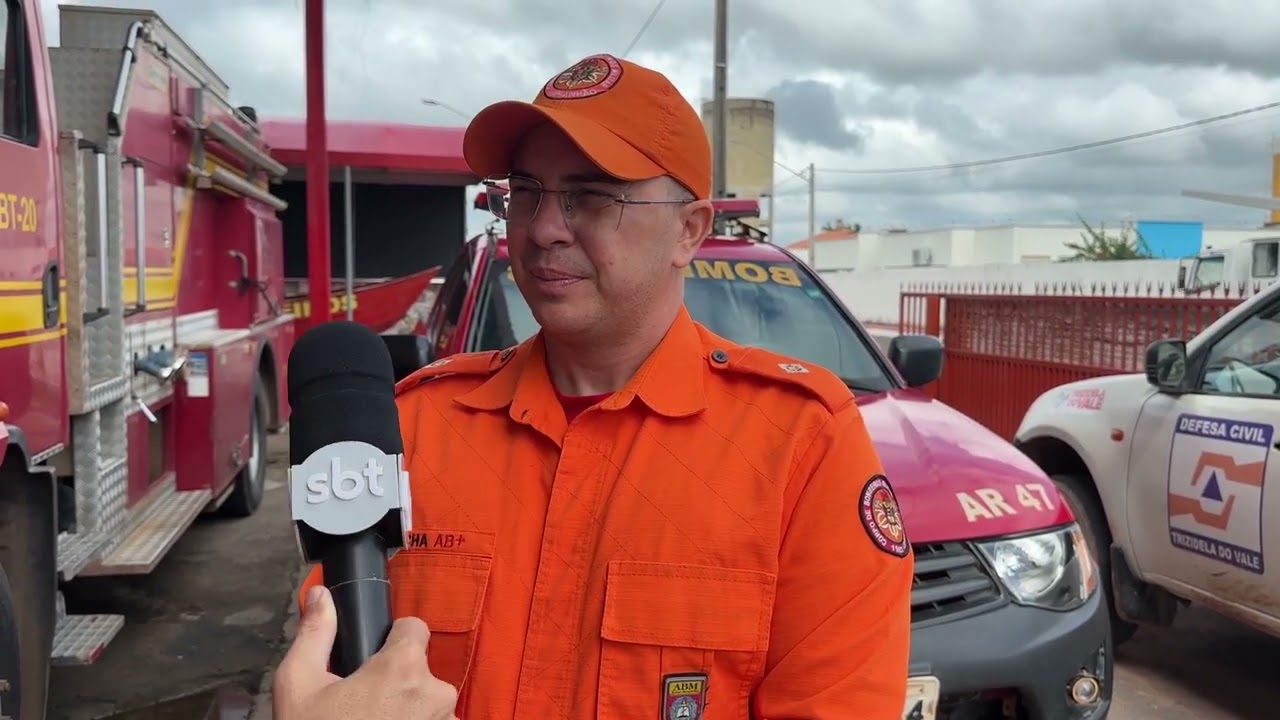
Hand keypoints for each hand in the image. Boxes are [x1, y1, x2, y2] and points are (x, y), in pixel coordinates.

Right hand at [272, 585, 458, 719]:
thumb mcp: (298, 686)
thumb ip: (314, 634)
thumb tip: (321, 594)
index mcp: (403, 667)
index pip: (414, 628)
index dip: (392, 640)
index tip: (372, 661)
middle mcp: (436, 692)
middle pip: (421, 670)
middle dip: (397, 682)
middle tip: (363, 707)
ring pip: (430, 702)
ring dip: (409, 711)